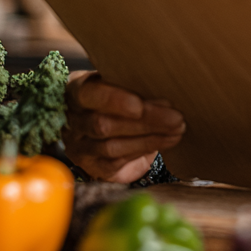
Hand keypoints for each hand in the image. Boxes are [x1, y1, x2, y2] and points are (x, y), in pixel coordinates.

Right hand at [63, 70, 185, 182]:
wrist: (109, 126)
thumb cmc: (121, 96)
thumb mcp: (122, 83)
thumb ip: (135, 84)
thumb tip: (166, 86)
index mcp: (76, 91)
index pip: (88, 94)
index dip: (113, 100)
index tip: (139, 105)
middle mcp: (73, 120)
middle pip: (103, 124)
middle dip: (144, 122)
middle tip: (176, 117)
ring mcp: (79, 146)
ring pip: (111, 146)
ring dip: (150, 138)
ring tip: (177, 129)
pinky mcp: (93, 166)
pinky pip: (116, 163)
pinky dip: (144, 150)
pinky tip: (167, 141)